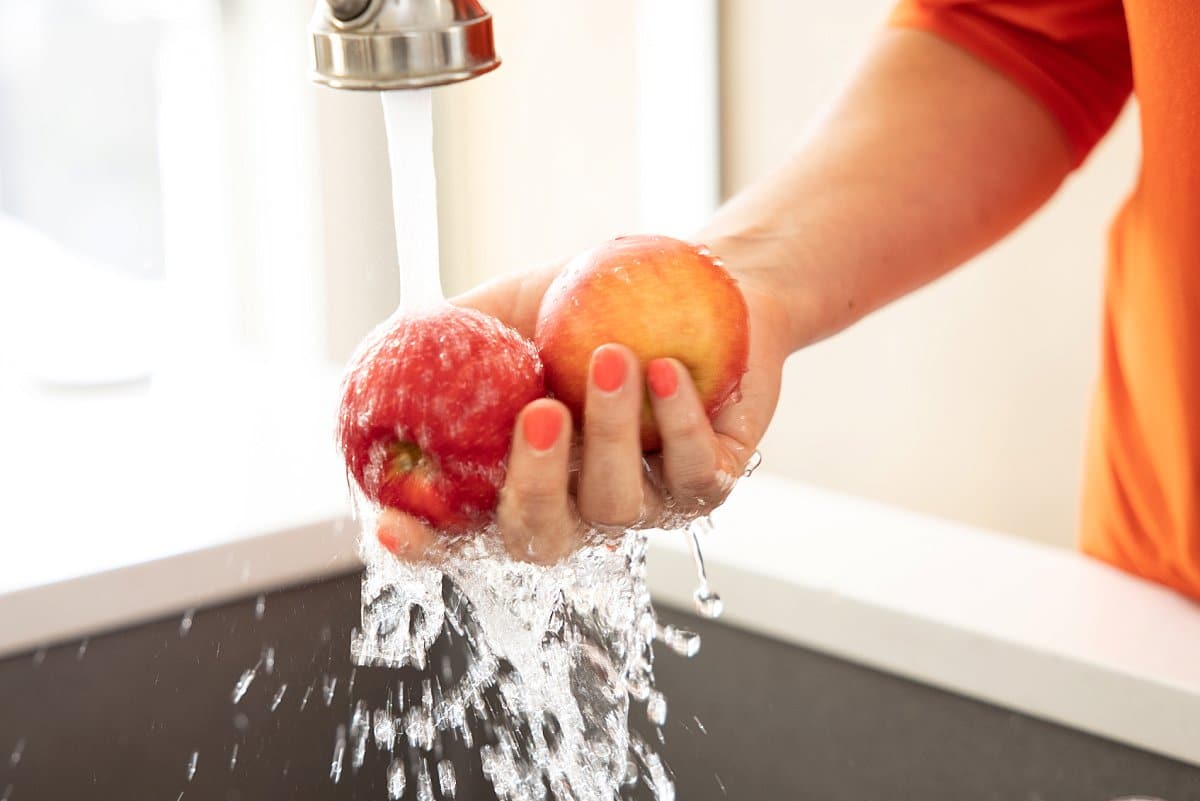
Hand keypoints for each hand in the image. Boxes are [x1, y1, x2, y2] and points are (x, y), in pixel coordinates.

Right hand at [376, 245, 791, 563]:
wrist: (694, 278)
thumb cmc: (586, 301)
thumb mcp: (506, 312)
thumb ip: (447, 341)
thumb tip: (377, 363)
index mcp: (519, 475)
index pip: (461, 533)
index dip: (425, 543)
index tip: (392, 525)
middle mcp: (576, 503)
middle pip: (540, 540)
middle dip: (534, 484)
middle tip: (541, 412)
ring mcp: (645, 502)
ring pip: (618, 506)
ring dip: (613, 433)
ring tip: (613, 357)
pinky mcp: (709, 481)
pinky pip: (695, 479)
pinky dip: (680, 424)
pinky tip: (666, 368)